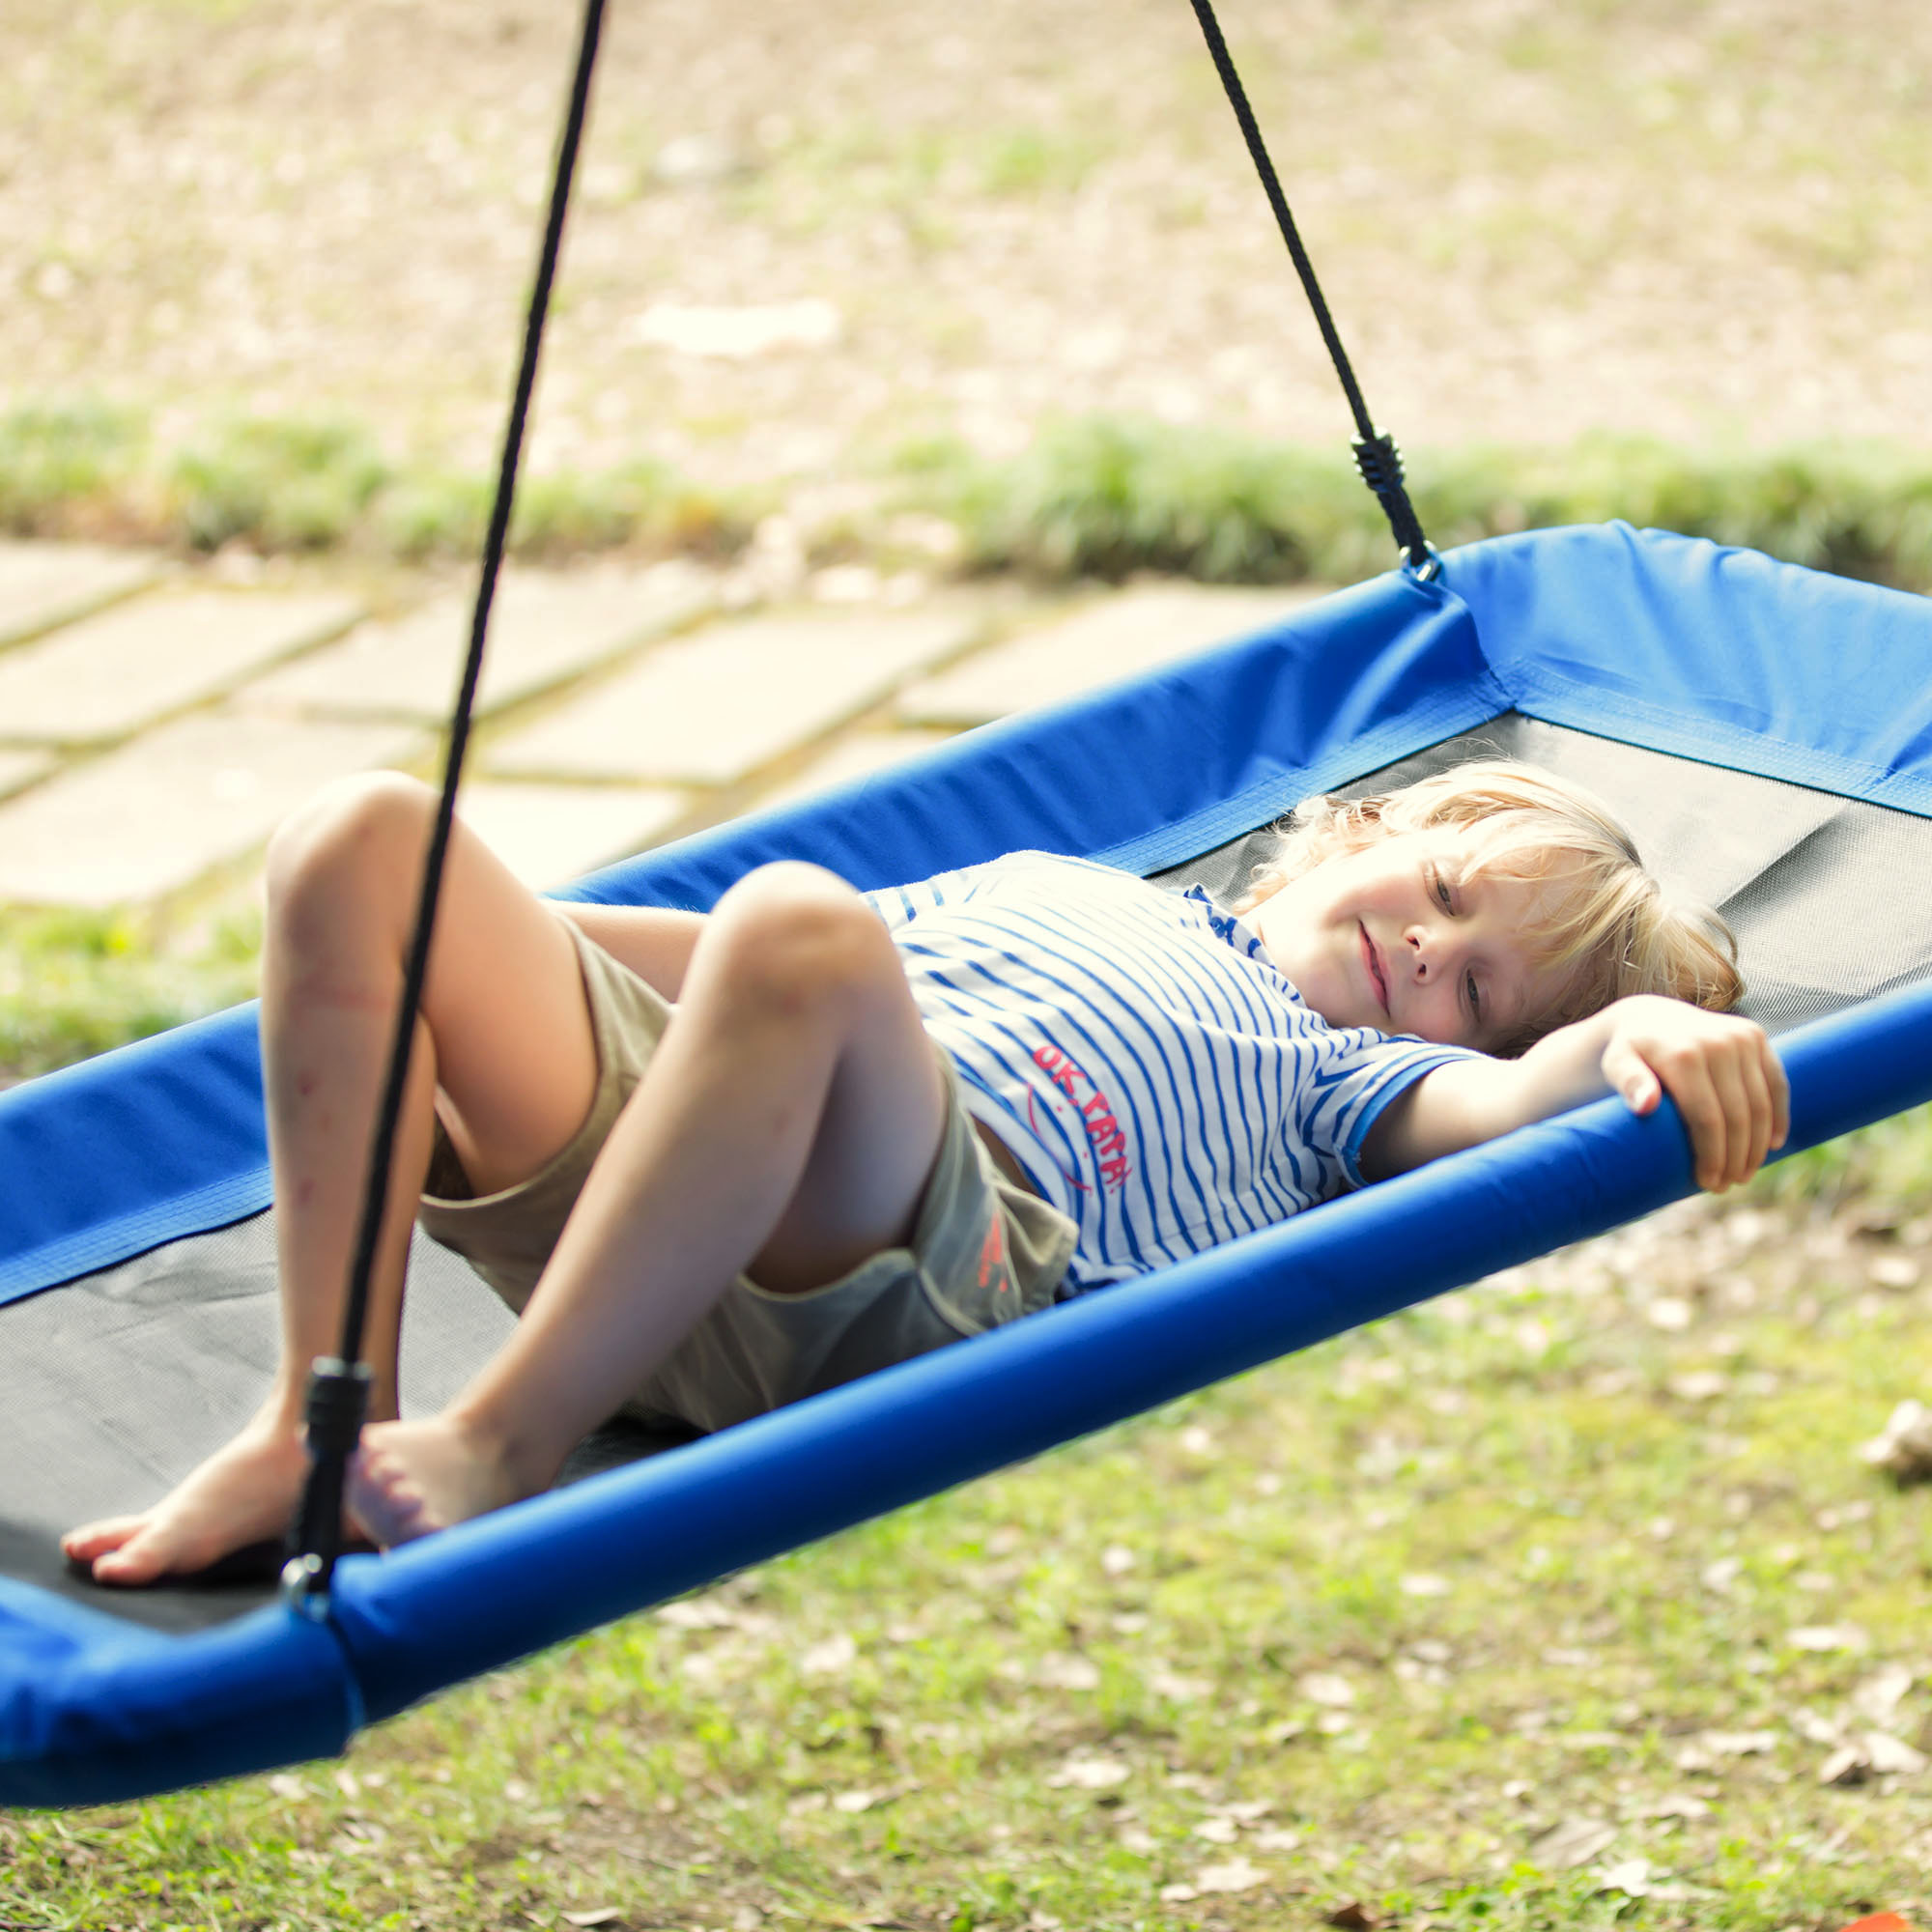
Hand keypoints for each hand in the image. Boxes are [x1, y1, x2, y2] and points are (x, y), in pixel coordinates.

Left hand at [1599, 996, 1788, 1190]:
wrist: (1650, 1019)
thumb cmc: (1630, 1053)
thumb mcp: (1616, 1064)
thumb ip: (1627, 1082)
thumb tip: (1645, 1106)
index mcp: (1684, 1054)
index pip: (1707, 1118)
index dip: (1712, 1155)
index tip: (1707, 1183)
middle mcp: (1718, 1042)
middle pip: (1737, 1115)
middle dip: (1735, 1157)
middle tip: (1727, 1185)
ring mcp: (1741, 1037)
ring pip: (1760, 1104)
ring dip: (1757, 1145)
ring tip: (1745, 1173)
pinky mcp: (1755, 1036)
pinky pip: (1777, 1083)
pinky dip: (1778, 1115)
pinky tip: (1773, 1144)